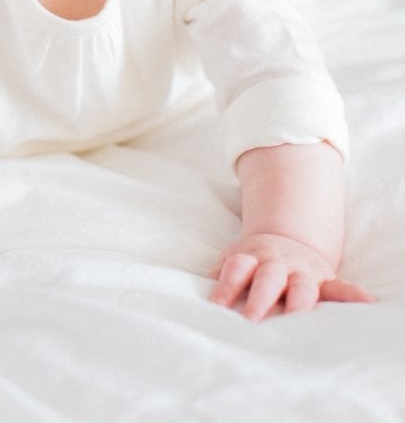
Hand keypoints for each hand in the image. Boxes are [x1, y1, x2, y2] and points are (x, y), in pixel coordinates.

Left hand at [210, 232, 372, 320]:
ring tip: (298, 319)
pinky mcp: (324, 280)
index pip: (236, 269)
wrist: (287, 238)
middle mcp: (276, 263)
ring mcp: (302, 271)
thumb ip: (219, 275)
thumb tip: (195, 291)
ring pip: (302, 286)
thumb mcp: (235, 258)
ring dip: (300, 303)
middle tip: (252, 321)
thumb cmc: (254, 260)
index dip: (226, 287)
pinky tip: (365, 303)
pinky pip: (340, 287)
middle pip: (267, 278)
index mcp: (251, 257)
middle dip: (260, 299)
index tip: (217, 307)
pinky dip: (352, 295)